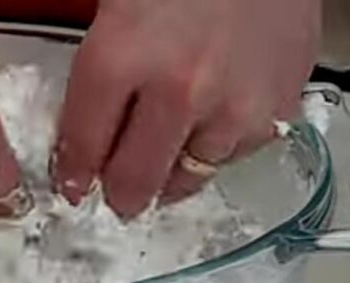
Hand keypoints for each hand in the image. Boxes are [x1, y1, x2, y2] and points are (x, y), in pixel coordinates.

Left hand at [54, 0, 320, 216]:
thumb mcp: (119, 2)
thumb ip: (100, 67)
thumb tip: (82, 127)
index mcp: (124, 54)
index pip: (83, 144)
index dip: (73, 172)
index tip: (72, 184)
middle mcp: (178, 90)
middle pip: (134, 179)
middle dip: (119, 195)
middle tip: (116, 196)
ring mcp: (233, 105)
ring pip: (186, 177)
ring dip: (169, 177)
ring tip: (163, 166)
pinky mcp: (276, 109)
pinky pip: (234, 155)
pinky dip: (217, 149)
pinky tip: (209, 127)